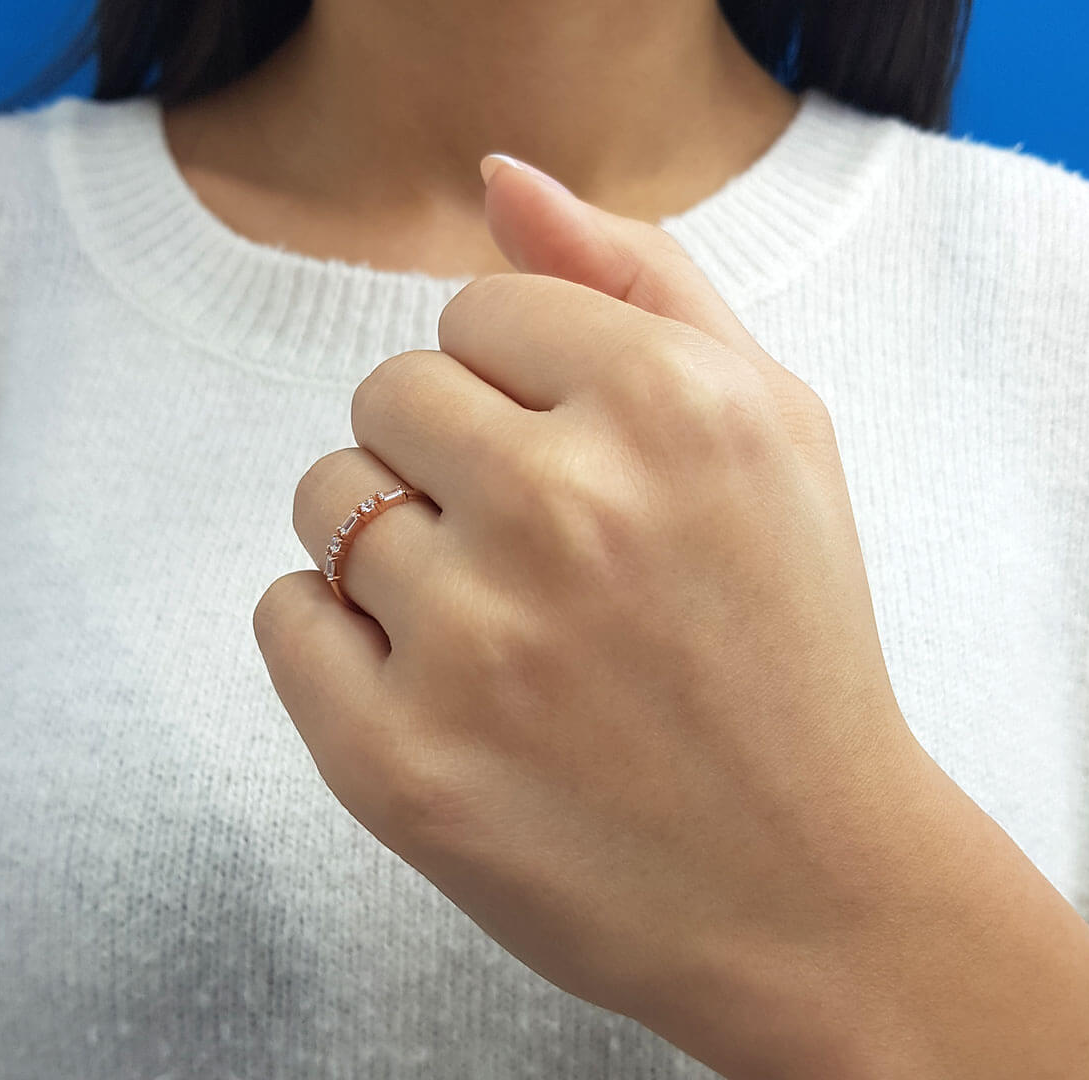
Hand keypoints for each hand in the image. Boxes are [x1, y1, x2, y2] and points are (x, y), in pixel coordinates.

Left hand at [253, 155, 932, 1079]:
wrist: (806, 888)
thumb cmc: (790, 645)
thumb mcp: (775, 430)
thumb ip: (642, 280)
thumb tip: (497, 182)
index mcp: (672, 405)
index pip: (477, 309)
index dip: (519, 388)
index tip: (572, 465)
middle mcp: (568, 508)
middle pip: (388, 393)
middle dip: (447, 457)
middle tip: (537, 555)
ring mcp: (472, 643)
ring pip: (325, 500)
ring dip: (387, 546)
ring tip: (494, 627)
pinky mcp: (396, 763)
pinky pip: (283, 616)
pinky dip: (332, 636)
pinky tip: (431, 684)